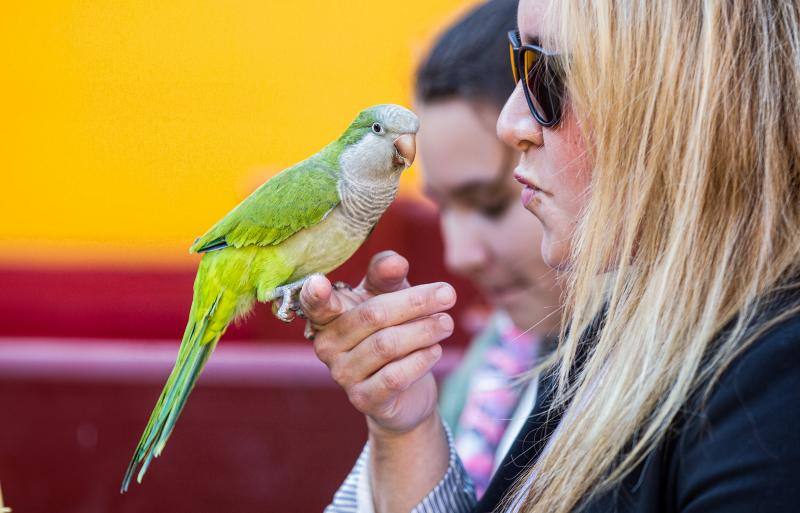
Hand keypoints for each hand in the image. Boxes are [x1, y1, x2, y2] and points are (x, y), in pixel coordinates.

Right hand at [300, 251, 456, 435]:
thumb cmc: (391, 330)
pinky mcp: (364, 400)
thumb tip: (396, 262)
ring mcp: (343, 375)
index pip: (315, 304)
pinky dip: (420, 360)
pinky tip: (435, 350)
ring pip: (387, 345)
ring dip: (424, 331)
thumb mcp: (388, 296)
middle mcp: (327, 346)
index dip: (315, 294)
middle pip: (372, 316)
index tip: (319, 282)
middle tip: (448, 294)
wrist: (404, 391)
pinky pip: (395, 376)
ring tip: (446, 323)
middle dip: (414, 302)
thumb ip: (387, 276)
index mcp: (328, 316)